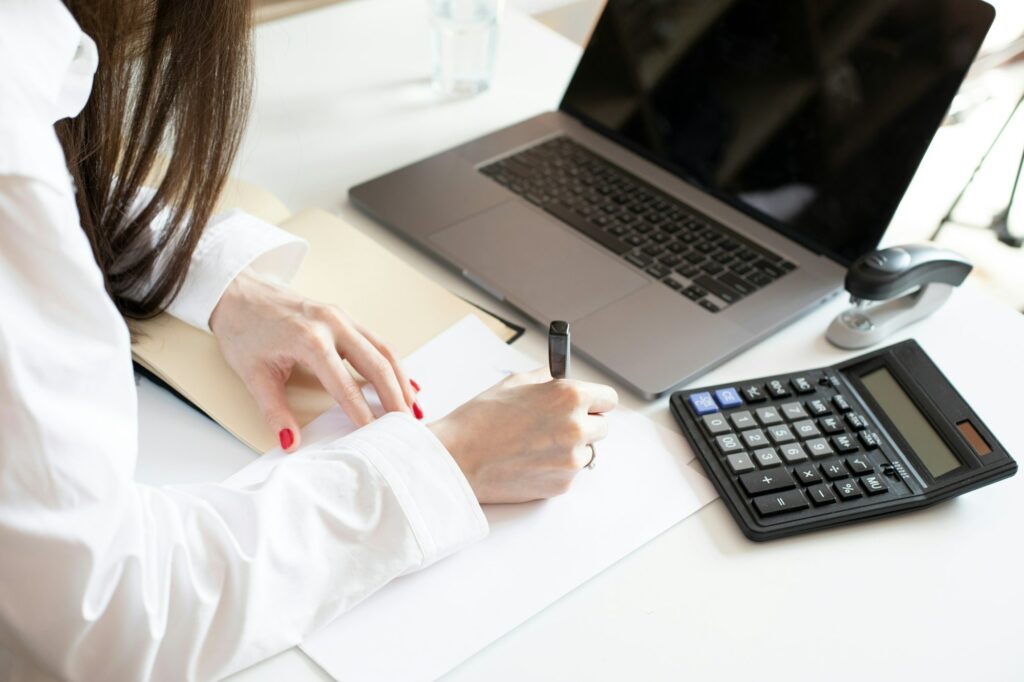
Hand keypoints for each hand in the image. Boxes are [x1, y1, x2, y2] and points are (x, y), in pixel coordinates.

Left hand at [210, 270, 418, 451]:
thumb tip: (290, 442)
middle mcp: (332, 324)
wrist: (237, 292)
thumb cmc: (243, 330)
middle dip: (395, 397)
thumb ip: (274, 411)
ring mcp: (342, 316)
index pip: (345, 385)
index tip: (374, 435)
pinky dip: (393, 363)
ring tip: (414, 407)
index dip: (362, 413)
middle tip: (407, 424)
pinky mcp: (345, 316)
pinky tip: (405, 382)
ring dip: (402, 379)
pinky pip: (377, 340)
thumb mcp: (253, 375)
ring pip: (384, 349)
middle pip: (377, 364)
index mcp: (310, 340)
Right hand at [428, 369, 617, 502]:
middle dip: (585, 423)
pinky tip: (530, 460)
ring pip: (587, 451)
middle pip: (603, 426)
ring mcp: (572, 460)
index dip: (596, 400)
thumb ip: (545, 379)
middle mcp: (577, 428)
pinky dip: (556, 467)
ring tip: (537, 444)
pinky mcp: (562, 484)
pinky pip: (570, 471)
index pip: (609, 398)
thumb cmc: (480, 420)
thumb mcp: (514, 384)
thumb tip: (558, 377)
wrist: (458, 459)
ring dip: (572, 447)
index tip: (589, 403)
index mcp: (569, 396)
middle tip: (558, 424)